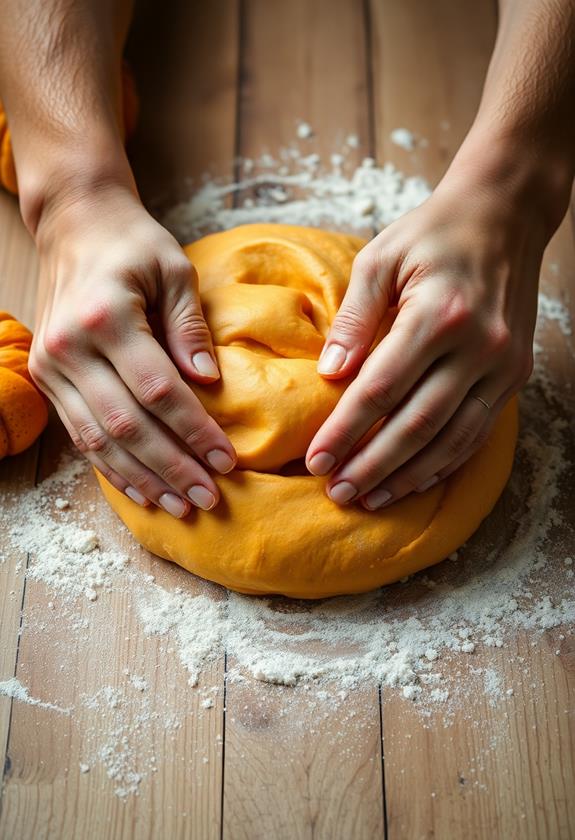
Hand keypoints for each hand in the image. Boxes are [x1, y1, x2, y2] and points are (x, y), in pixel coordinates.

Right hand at [29, 185, 236, 516]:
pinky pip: (80, 436)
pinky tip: (142, 490)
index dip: (194, 430)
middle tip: (210, 498)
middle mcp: (69, 347)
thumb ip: (190, 327)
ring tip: (182, 506)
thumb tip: (209, 382)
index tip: (227, 459)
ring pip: (100, 440)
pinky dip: (113, 468)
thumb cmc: (132, 243)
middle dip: (173, 467)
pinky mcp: (48, 379)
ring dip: (143, 478)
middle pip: (127, 425)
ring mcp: (51, 367)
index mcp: (105, 317)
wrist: (73, 225)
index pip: (157, 390)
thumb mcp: (174, 270)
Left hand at [305, 174, 545, 509]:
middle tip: (337, 493)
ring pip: (451, 439)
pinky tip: (414, 481)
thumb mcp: (382, 258)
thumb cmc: (434, 233)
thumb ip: (355, 318)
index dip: (345, 430)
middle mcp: (480, 346)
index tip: (316, 460)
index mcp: (438, 314)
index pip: (381, 389)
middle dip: (372, 464)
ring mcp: (504, 365)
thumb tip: (329, 373)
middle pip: (417, 424)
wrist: (506, 215)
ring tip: (369, 499)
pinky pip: (478, 432)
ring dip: (407, 475)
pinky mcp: (514, 375)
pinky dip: (444, 463)